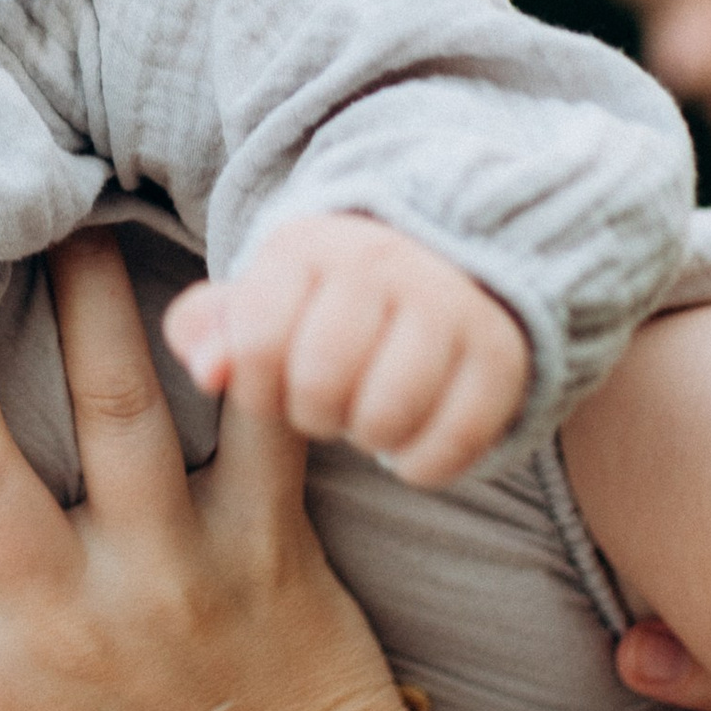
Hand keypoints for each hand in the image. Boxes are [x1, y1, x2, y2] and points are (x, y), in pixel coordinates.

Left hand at [163, 212, 530, 487]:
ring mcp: (450, 304)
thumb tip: (207, 371)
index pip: (255, 345)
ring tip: (368, 412)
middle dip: (312, 414)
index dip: (257, 387)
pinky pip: (452, 443)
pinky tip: (410, 439)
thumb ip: (209, 329)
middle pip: (319, 385)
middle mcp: (382, 262)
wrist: (445, 262)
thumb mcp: (261, 297)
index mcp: (307, 246)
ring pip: (386, 417)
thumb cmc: (328, 299)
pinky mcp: (503, 353)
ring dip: (368, 437)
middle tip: (327, 401)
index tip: (274, 382)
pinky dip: (422, 464)